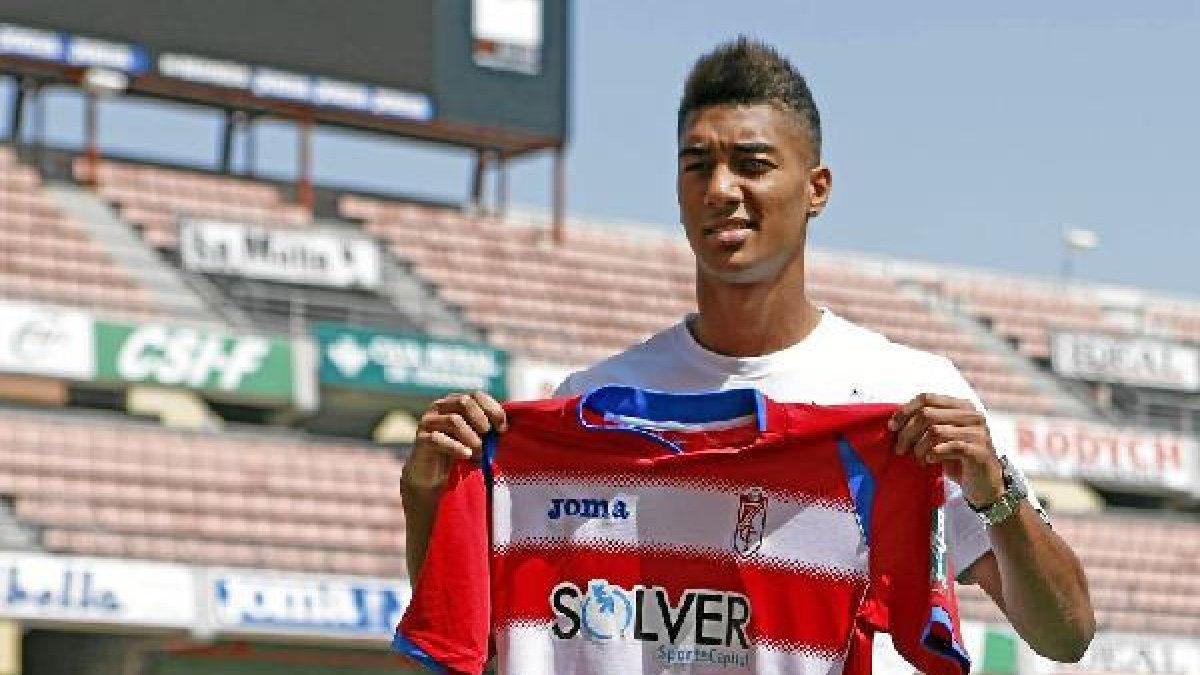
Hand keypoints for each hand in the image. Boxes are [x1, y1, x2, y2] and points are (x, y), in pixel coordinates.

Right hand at [402, 391, 507, 491]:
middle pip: (464, 402)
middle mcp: (439, 407)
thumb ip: (488, 427)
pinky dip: (456, 447)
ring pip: (454, 420)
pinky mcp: (421, 440)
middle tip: (489, 437)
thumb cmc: (459, 453)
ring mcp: (428, 422)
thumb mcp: (477, 436)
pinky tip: (467, 455)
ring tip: (480, 453)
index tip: (502, 429)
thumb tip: (505, 425)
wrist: (434, 476)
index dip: (493, 409)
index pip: (476, 395)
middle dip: (481, 420)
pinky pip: (439, 439)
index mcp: (454, 401)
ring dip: (472, 438)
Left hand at [889, 393, 1004, 507]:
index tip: (892, 427)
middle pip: (927, 414)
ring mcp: (979, 432)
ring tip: (917, 458)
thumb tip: (893, 422)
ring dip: (919, 447)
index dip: (905, 410)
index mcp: (961, 406)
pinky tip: (929, 461)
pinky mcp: (980, 451)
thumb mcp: (940, 437)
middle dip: (907, 432)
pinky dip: (933, 454)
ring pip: (935, 431)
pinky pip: (949, 447)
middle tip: (899, 449)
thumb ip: (924, 424)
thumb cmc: (956, 458)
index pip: (927, 397)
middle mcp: (972, 414)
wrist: (983, 484)